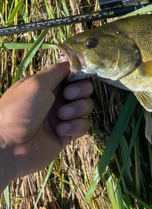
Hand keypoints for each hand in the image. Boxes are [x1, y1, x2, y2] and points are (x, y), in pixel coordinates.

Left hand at [0, 62, 93, 188]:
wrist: (9, 146)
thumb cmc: (19, 110)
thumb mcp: (36, 83)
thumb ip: (58, 71)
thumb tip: (74, 62)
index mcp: (48, 85)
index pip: (73, 74)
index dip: (79, 74)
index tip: (78, 76)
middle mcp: (57, 99)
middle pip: (84, 88)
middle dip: (81, 90)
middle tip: (67, 96)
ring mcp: (63, 117)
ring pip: (86, 106)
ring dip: (77, 109)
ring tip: (61, 116)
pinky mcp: (67, 134)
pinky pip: (84, 125)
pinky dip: (75, 126)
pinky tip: (60, 130)